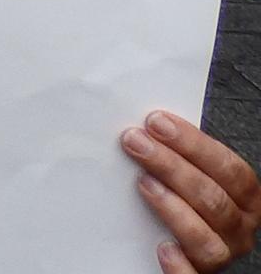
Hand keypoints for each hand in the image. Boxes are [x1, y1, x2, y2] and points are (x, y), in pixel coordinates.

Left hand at [121, 110, 260, 271]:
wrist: (174, 245)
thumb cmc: (184, 200)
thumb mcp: (192, 177)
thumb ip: (180, 157)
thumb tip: (145, 127)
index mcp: (244, 200)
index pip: (230, 169)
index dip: (194, 144)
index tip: (156, 122)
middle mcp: (238, 230)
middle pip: (213, 198)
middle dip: (172, 166)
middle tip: (136, 143)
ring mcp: (221, 256)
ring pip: (205, 238)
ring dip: (172, 207)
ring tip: (142, 182)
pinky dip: (179, 265)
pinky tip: (161, 247)